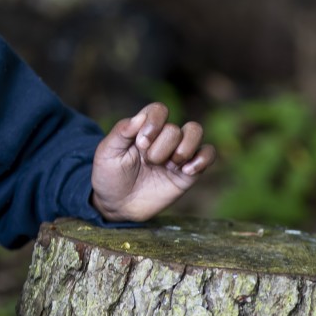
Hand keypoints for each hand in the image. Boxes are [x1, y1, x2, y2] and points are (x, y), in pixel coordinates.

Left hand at [90, 102, 216, 222]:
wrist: (118, 205)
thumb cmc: (109, 176)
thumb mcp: (107, 153)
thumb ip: (121, 132)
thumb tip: (141, 116)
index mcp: (142, 128)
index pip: (158, 110)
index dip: (153, 123)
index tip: (141, 144)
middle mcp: (162, 137)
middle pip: (174, 128)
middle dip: (161, 147)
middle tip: (149, 162)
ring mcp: (176, 154)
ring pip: (195, 131)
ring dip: (183, 148)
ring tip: (170, 165)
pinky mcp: (188, 172)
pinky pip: (208, 154)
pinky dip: (202, 159)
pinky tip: (186, 171)